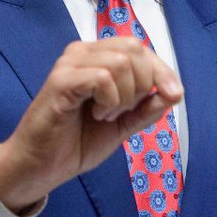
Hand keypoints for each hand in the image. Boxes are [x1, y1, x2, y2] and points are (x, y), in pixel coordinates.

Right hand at [0, 38, 182, 212]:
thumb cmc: (76, 142)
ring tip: (105, 115)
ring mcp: (70, 64)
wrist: (41, 168)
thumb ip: (147, 108)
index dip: (163, 71)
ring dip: (124, 96)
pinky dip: (109, 100)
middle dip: (142, 84)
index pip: (140, 48)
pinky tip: (96, 115)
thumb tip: (175, 93)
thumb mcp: (123, 125)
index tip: (174, 95)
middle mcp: (83, 52)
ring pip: (121, 62)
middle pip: (134, 48)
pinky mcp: (61, 80)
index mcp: (98, 57)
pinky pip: (103, 77)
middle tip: (121, 111)